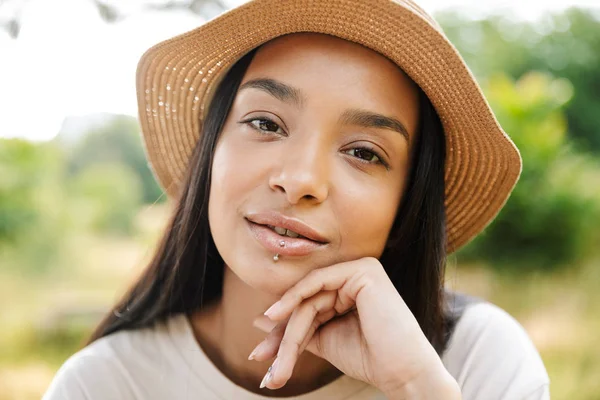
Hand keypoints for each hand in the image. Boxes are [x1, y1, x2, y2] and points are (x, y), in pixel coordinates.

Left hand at [248, 257, 458, 397]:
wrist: (401, 373)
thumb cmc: (369, 358)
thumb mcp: (324, 340)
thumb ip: (296, 328)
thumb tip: (261, 319)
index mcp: (350, 289)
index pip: (308, 306)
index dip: (282, 331)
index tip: (260, 354)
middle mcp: (355, 275)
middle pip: (305, 302)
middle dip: (281, 333)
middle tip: (260, 357)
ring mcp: (360, 269)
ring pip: (308, 297)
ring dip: (287, 330)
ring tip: (271, 358)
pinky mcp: (363, 270)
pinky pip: (317, 283)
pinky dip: (294, 299)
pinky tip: (275, 317)